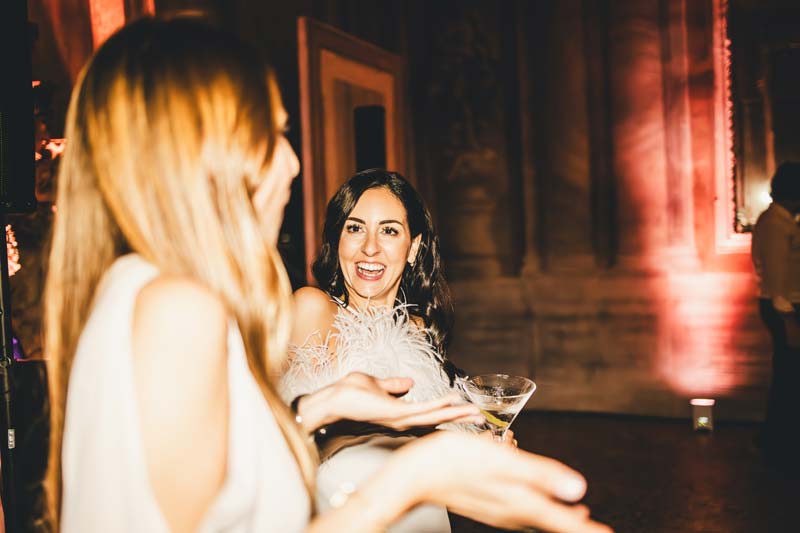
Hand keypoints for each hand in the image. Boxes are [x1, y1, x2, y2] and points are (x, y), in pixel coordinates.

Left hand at [298, 372, 482, 432]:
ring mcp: (400, 419)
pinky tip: (453, 401)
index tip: (465, 410)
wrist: (333, 399)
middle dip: (458, 417)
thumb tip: (410, 383)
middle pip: (436, 418)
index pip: (428, 413)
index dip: (447, 412)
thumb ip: (393, 385)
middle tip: (481, 417)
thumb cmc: (348, 392)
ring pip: (434, 416)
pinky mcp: (395, 414)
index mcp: (399, 413)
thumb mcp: (375, 384)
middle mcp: (402, 419)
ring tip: (476, 412)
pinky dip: (439, 405)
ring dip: (455, 413)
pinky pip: (422, 410)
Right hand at [389, 431, 611, 532]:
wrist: (412, 475)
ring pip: (536, 518)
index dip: (587, 530)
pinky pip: (519, 512)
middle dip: (575, 526)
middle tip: (598, 529)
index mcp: (519, 502)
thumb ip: (541, 475)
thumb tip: (580, 492)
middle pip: (551, 523)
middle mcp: (510, 511)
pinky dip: (537, 511)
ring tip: (576, 518)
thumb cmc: (453, 461)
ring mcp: (495, 509)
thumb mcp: (501, 461)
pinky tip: (534, 503)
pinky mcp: (483, 503)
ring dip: (558, 519)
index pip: (563, 522)